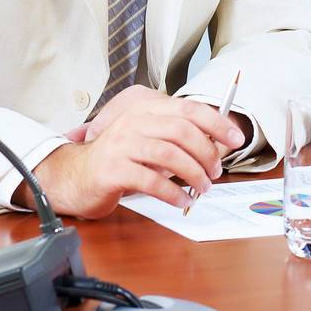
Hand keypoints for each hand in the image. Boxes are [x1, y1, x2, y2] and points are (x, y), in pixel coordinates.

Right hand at [21, 90, 245, 217]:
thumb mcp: (148, 141)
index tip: (236, 140)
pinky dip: (173, 193)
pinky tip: (181, 201)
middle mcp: (134, 122)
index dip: (217, 123)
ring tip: (202, 189)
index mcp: (146, 110)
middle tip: (215, 173)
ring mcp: (122, 144)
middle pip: (183, 131)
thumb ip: (176, 138)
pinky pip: (152, 180)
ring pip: (170, 155)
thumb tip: (217, 147)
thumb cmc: (118, 160)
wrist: (73, 176)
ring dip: (194, 174)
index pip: (189, 109)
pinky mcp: (113, 169)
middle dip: (207, 154)